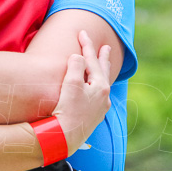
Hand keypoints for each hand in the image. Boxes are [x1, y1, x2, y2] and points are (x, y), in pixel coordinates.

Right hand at [51, 30, 111, 154]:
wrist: (65, 137)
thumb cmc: (68, 110)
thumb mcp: (71, 83)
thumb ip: (76, 65)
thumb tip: (77, 56)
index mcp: (101, 86)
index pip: (92, 60)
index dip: (86, 45)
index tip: (83, 33)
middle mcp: (104, 97)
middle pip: (103, 71)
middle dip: (102, 58)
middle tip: (106, 47)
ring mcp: (100, 108)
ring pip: (102, 84)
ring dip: (101, 72)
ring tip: (102, 65)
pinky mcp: (93, 116)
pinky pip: (98, 95)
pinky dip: (96, 86)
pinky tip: (94, 89)